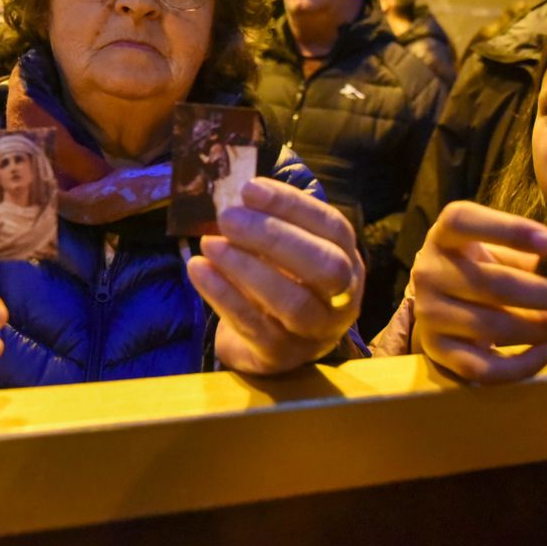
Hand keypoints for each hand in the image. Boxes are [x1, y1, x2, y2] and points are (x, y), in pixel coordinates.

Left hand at [189, 178, 363, 373]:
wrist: (265, 342)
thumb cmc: (277, 281)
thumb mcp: (282, 250)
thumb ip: (267, 221)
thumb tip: (234, 190)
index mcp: (348, 261)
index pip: (333, 228)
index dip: (292, 205)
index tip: (249, 188)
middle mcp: (342, 299)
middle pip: (325, 267)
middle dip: (274, 237)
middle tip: (228, 217)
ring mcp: (315, 334)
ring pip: (293, 302)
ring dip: (246, 267)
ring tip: (210, 243)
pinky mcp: (280, 357)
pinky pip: (254, 327)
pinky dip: (223, 295)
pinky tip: (198, 269)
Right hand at [408, 201, 546, 382]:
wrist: (438, 304)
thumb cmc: (479, 269)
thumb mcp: (498, 253)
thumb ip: (531, 258)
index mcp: (444, 235)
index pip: (464, 221)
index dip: (508, 230)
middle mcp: (429, 272)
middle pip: (493, 284)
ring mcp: (428, 314)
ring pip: (492, 328)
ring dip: (542, 328)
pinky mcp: (437, 352)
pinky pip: (483, 368)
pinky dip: (523, 365)